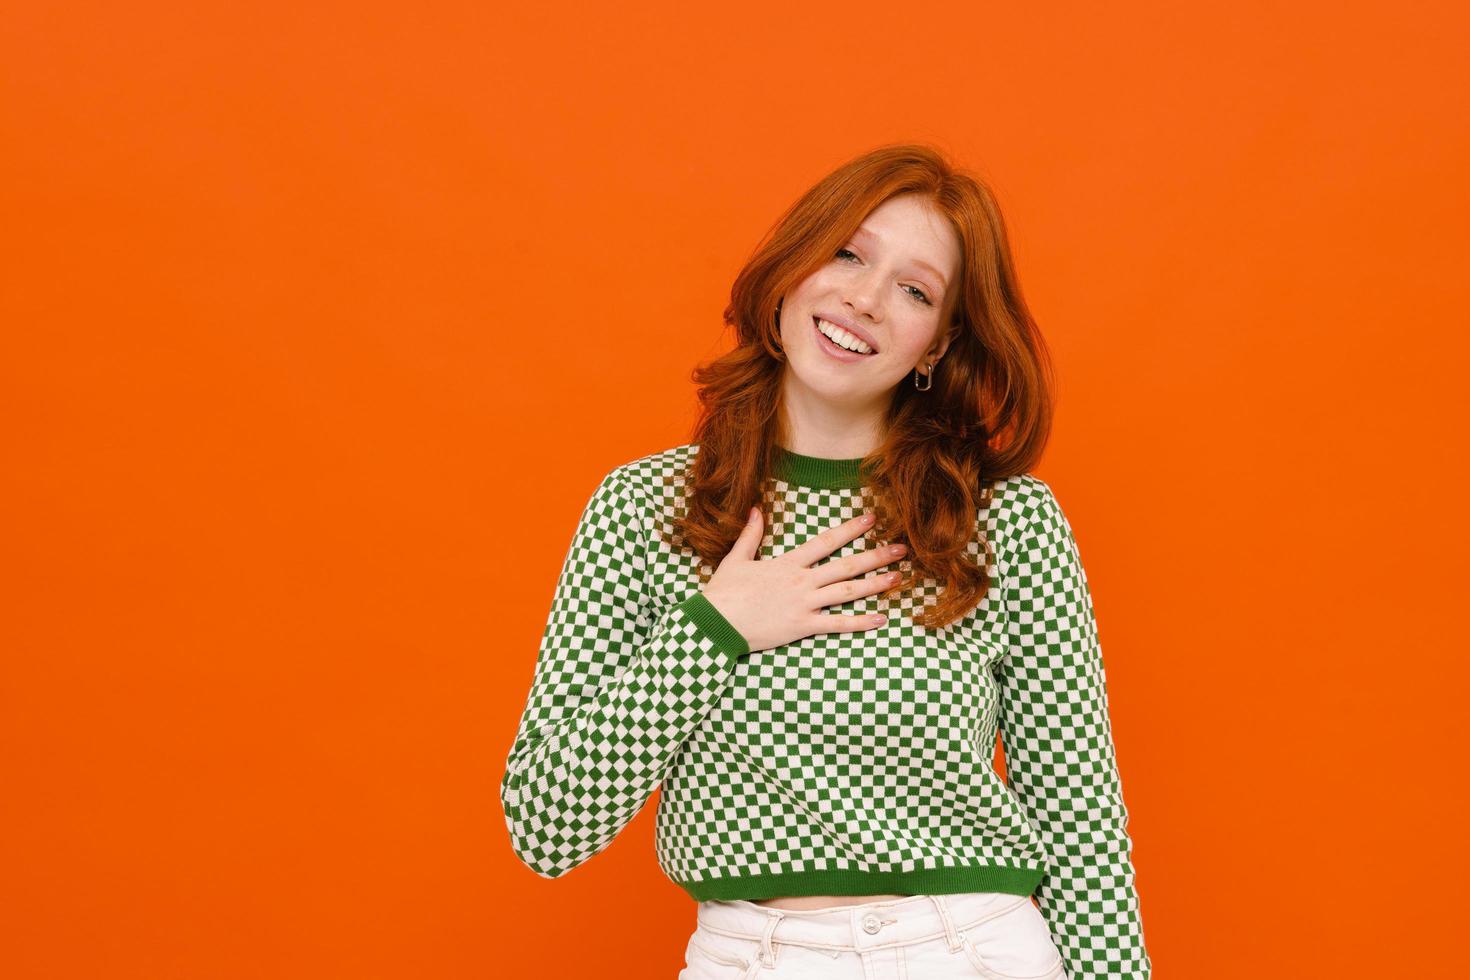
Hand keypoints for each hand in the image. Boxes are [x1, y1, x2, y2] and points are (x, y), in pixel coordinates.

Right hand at [701, 507, 905, 654]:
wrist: (715, 623)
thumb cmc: (723, 592)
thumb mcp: (736, 559)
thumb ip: (751, 535)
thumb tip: (756, 510)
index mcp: (787, 563)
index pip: (826, 541)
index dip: (850, 530)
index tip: (871, 520)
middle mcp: (801, 581)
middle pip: (846, 565)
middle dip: (876, 556)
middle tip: (901, 549)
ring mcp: (804, 604)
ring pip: (847, 592)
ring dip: (875, 585)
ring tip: (898, 578)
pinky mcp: (802, 626)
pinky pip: (837, 624)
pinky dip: (860, 622)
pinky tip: (880, 619)